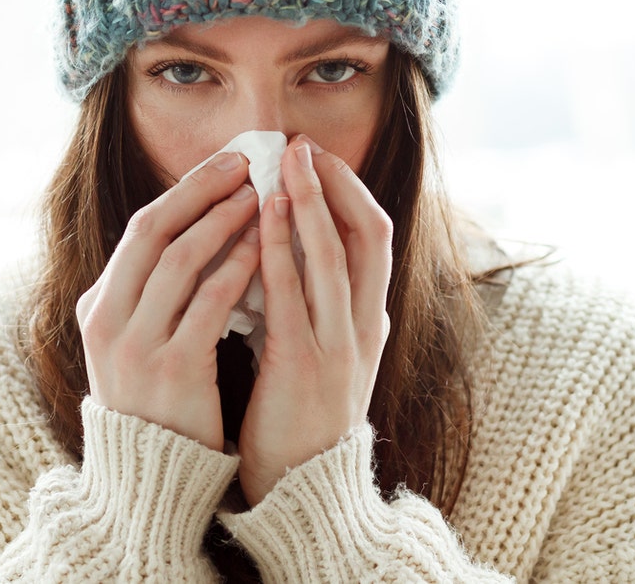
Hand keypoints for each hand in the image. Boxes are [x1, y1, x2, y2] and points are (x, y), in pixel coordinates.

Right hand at [76, 152, 260, 451]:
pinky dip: (235, 270)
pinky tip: (264, 249)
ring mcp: (136, 345)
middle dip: (200, 191)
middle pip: (152, 232)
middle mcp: (107, 320)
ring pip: (178, 261)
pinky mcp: (172, 370)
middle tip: (244, 163)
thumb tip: (192, 231)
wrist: (150, 476)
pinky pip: (207, 305)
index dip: (185, 191)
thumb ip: (150, 292)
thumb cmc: (155, 401)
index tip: (224, 165)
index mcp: (98, 307)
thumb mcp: (133, 342)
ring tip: (260, 197)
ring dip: (222, 222)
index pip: (141, 230)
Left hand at [237, 135, 393, 505]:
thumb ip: (316, 305)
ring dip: (310, 202)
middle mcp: (364, 328)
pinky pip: (292, 294)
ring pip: (335, 257)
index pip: (375, 239)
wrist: (302, 489)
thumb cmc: (300, 416)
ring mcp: (339, 347)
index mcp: (369, 322)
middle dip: (336, 184)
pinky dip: (278, 249)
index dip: (350, 192)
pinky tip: (260, 217)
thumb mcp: (324, 353)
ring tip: (286, 163)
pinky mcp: (303, 366)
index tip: (320, 158)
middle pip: (367, 236)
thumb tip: (291, 248)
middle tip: (303, 145)